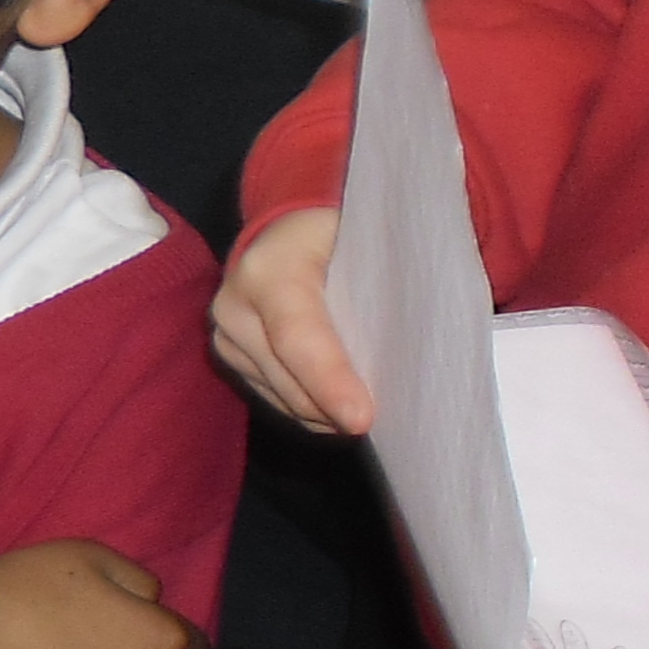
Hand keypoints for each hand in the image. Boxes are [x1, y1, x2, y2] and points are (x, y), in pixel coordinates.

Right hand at [212, 207, 369, 433]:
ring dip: (318, 412)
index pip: (298, 336)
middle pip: (283, 375)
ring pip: (275, 392)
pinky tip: (333, 407)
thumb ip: (386, 283)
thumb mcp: (368, 240)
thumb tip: (423, 338)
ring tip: (360, 417)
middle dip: (329, 408)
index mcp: (270, 270)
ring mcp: (226, 332)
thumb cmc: (344, 227)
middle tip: (377, 427)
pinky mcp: (227, 352)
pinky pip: (267, 394)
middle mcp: (235, 304)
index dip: (329, 381)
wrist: (292, 222)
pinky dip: (304, 407)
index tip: (362, 419)